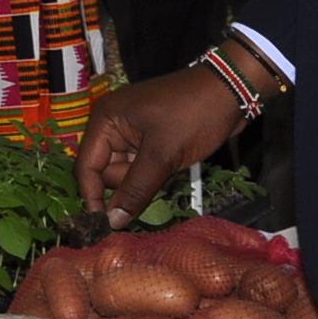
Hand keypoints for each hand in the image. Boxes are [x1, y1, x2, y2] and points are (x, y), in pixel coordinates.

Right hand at [72, 63, 244, 222]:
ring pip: (128, 175)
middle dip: (131, 182)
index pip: (86, 166)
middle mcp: (113, 125)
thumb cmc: (195, 114)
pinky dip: (159, 173)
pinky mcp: (151, 141)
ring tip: (172, 162)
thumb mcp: (163, 155)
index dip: (93, 197)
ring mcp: (133, 133)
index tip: (105, 225)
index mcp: (106, 119)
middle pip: (107, 173)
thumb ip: (135, 190)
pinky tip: (177, 161)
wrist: (231, 93)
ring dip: (149, 179)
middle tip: (159, 170)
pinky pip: (144, 169)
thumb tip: (112, 221)